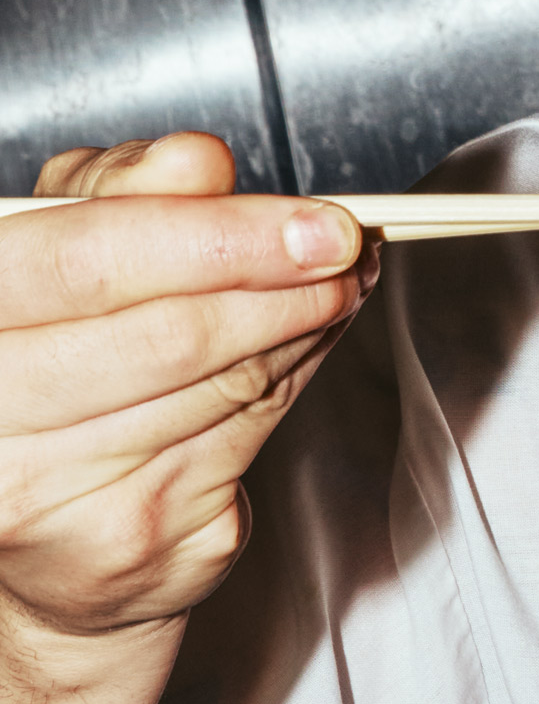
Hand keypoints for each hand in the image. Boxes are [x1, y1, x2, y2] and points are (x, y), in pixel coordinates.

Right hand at [1, 134, 373, 653]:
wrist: (30, 527)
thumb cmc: (37, 367)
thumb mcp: (54, 253)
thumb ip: (118, 197)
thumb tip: (198, 163)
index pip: (89, 264)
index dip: (213, 236)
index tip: (308, 219)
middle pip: (168, 336)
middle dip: (276, 282)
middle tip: (342, 247)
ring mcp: (65, 494)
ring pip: (222, 388)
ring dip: (300, 327)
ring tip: (336, 283)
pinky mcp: (143, 541)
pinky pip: (244, 440)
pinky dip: (291, 379)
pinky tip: (306, 343)